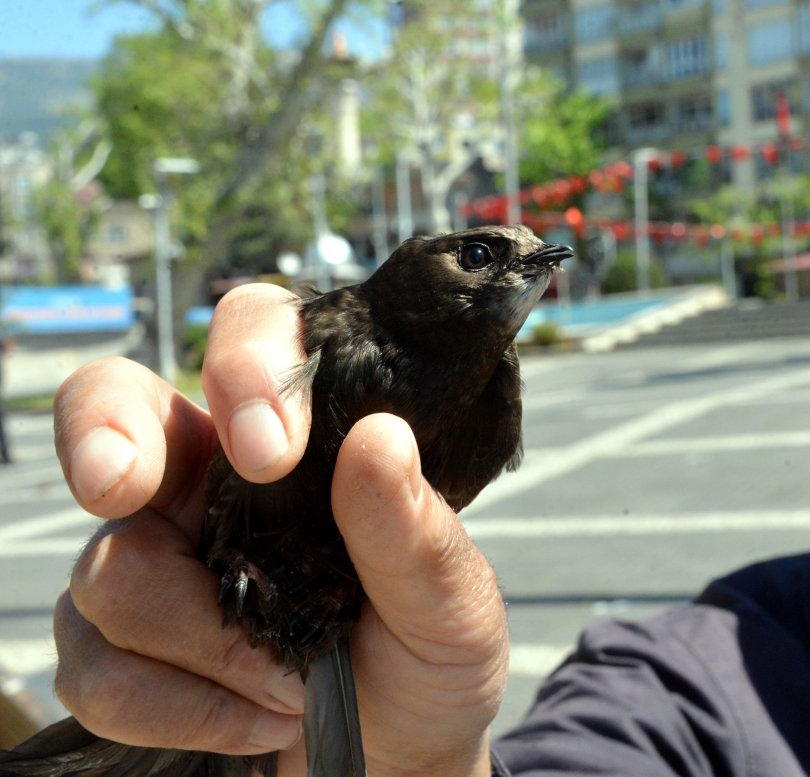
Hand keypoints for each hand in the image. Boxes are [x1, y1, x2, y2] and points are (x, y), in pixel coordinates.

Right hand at [51, 284, 506, 776]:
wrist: (400, 763)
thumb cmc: (430, 664)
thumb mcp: (454, 605)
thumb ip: (415, 532)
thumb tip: (379, 436)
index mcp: (301, 444)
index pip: (251, 337)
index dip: (243, 365)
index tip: (274, 453)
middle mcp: (212, 485)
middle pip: (111, 404)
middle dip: (106, 438)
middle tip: (125, 487)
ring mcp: (155, 563)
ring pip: (112, 570)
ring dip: (211, 645)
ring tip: (295, 683)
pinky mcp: (119, 653)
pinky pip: (94, 669)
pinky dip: (182, 709)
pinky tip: (258, 721)